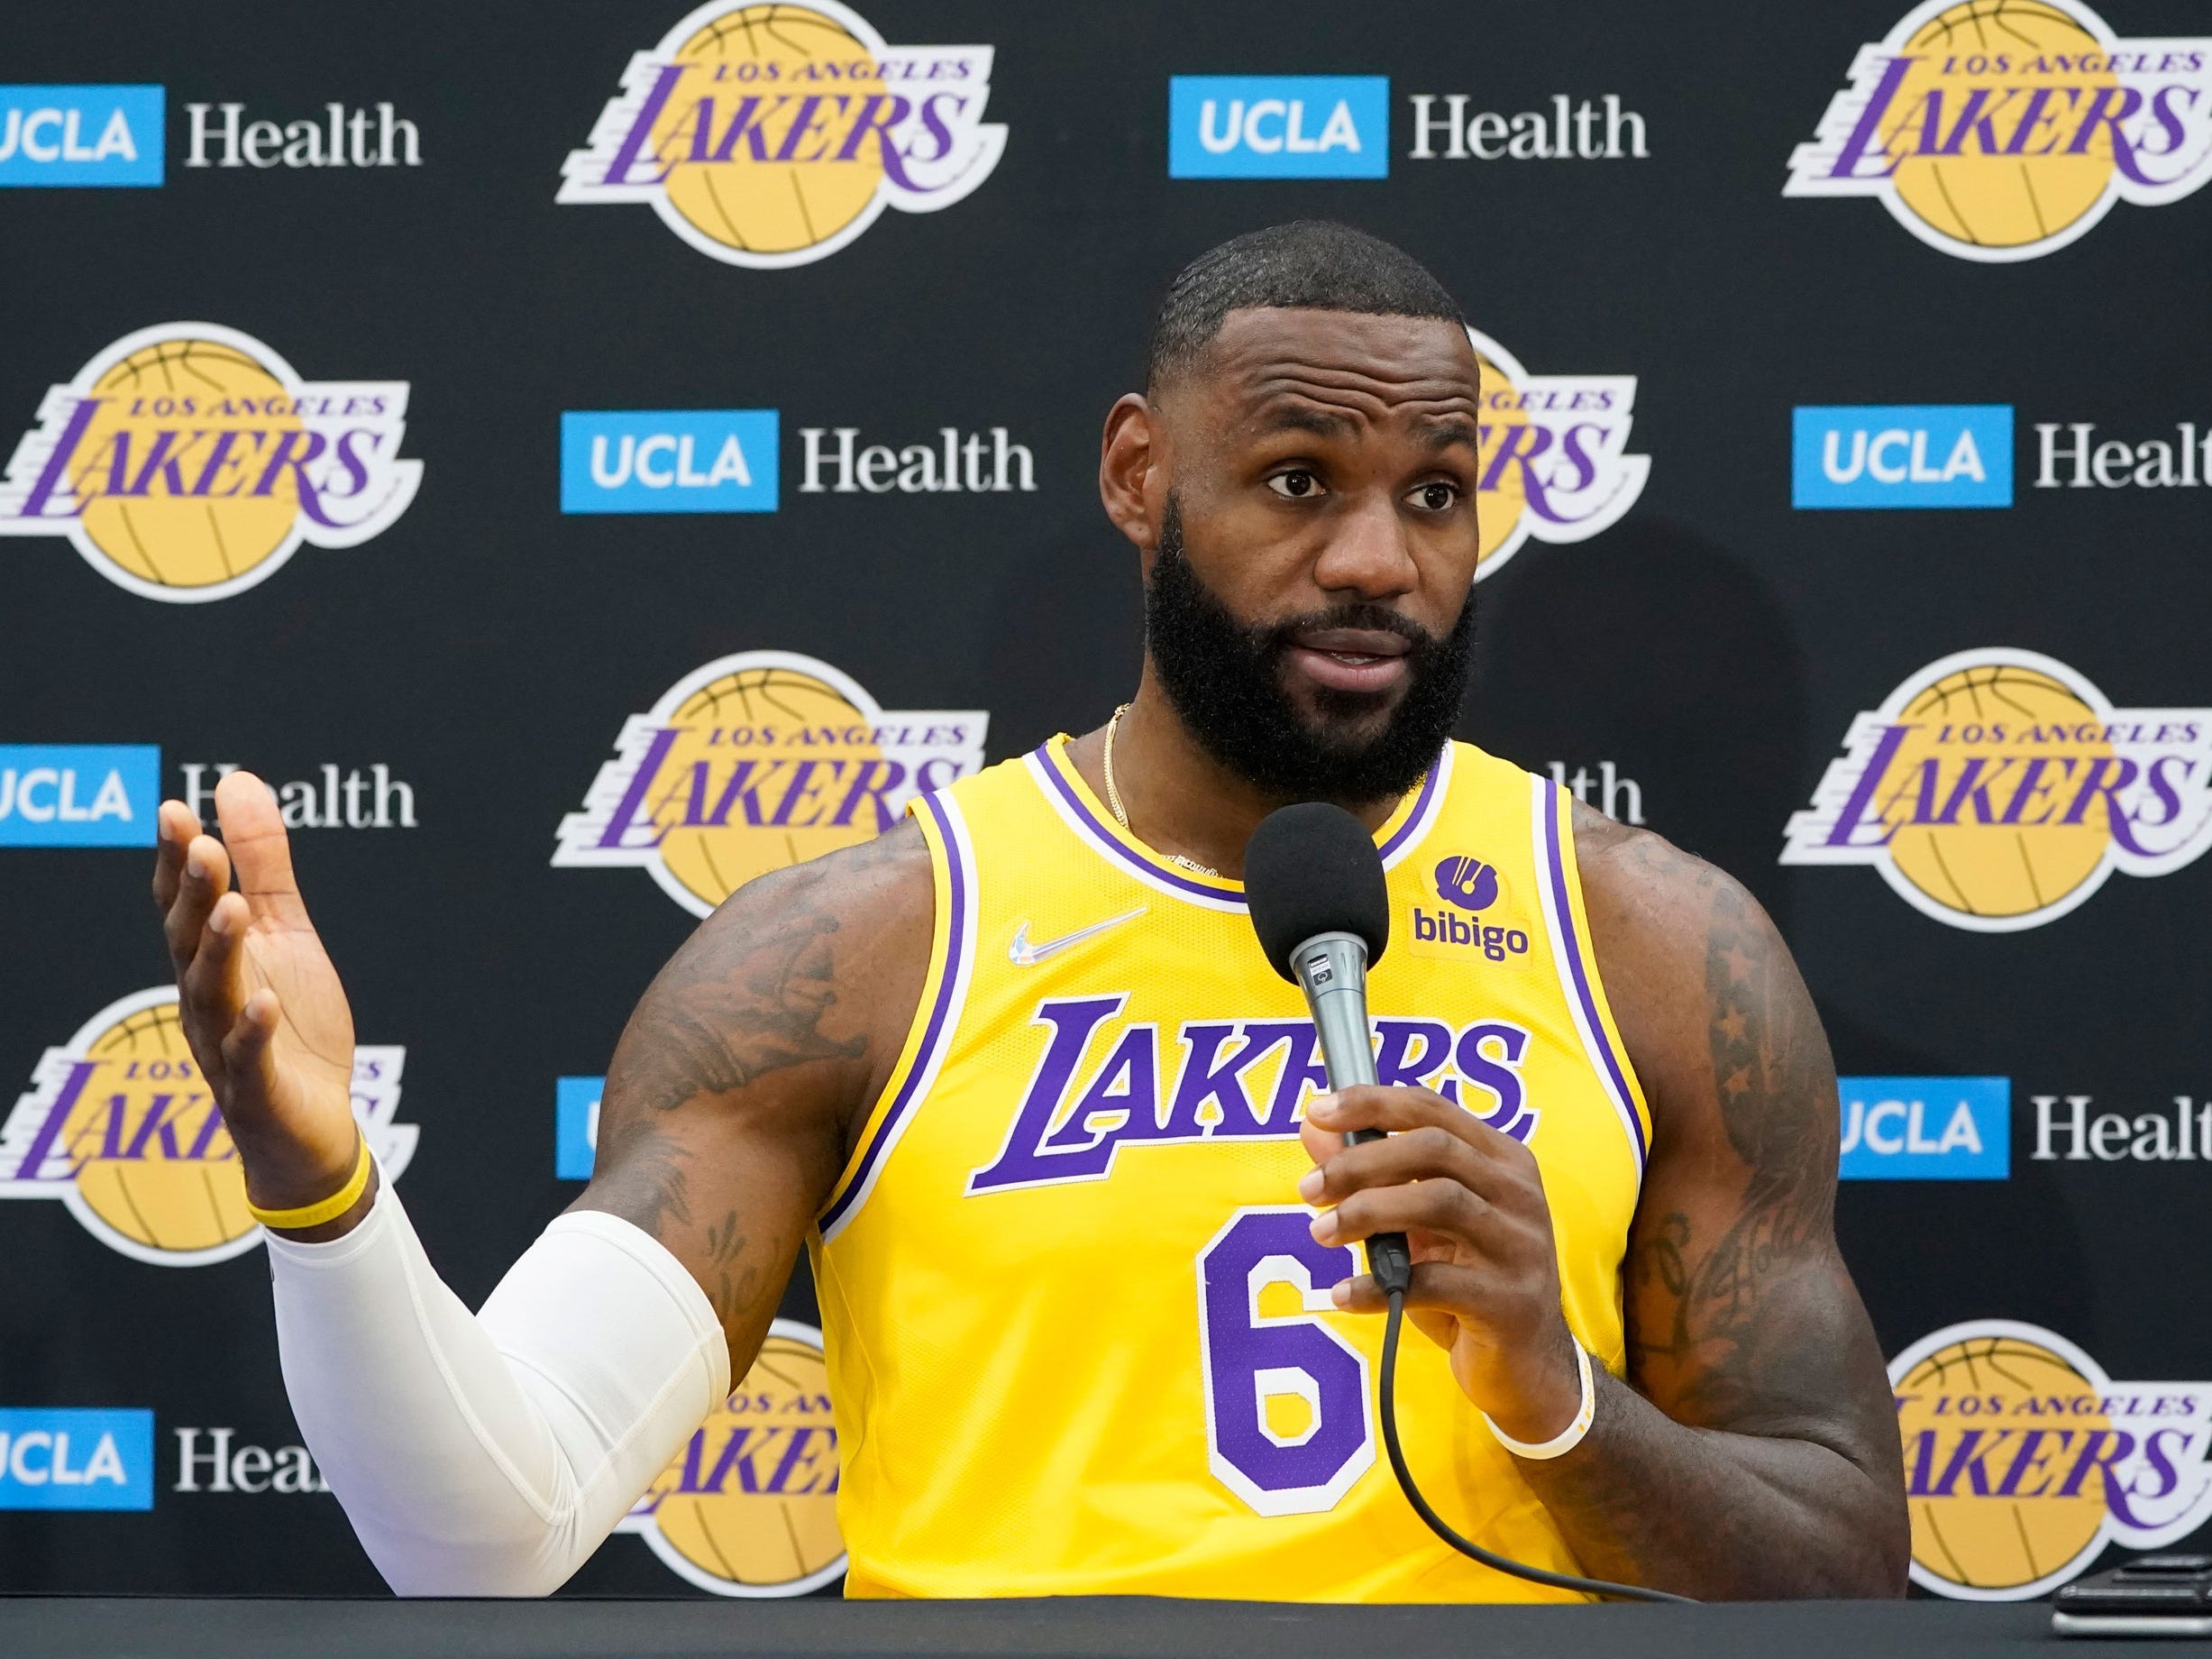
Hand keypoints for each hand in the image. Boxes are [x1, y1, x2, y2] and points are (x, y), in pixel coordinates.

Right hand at [153, 772, 366, 1227]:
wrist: (313, 1128)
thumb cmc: (292, 1025)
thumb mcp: (287, 935)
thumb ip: (265, 865)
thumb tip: (236, 781)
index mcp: (212, 960)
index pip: (185, 903)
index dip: (179, 860)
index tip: (176, 809)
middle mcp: (207, 1000)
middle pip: (190, 941)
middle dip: (193, 893)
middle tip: (201, 845)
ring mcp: (225, 1047)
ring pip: (214, 996)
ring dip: (219, 952)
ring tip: (232, 907)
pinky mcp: (257, 1092)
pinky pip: (249, 1062)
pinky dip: (254, 1032)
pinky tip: (267, 1002)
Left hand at [1298, 1086, 1580, 1445]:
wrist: (1526, 1365)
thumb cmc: (1467, 1282)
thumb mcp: (1417, 1224)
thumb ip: (1372, 1175)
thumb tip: (1314, 1129)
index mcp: (1501, 1160)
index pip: (1432, 1109)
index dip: (1372, 1104)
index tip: (1318, 1112)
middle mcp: (1518, 1193)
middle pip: (1434, 1149)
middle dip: (1360, 1161)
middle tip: (1309, 1188)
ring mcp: (1520, 1245)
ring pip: (1440, 1201)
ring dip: (1368, 1212)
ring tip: (1321, 1232)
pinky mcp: (1509, 1300)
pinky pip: (1434, 1282)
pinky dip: (1378, 1285)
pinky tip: (1344, 1293)